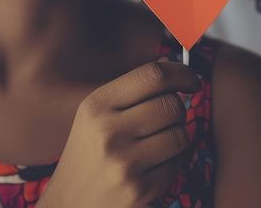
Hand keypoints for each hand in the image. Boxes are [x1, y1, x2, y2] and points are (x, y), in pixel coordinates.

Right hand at [38, 60, 201, 206]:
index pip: (153, 75)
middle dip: (177, 112)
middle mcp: (108, 131)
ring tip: (156, 148)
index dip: (182, 74)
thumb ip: (131, 91)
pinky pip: (178, 165)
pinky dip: (172, 165)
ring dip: (176, 139)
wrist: (68, 204)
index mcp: (97, 105)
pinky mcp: (139, 189)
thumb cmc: (89, 155)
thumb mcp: (96, 116)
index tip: (192, 82)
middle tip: (165, 122)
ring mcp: (124, 162)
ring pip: (181, 135)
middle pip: (172, 104)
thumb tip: (171, 66)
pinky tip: (151, 169)